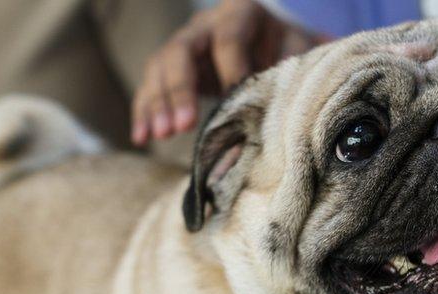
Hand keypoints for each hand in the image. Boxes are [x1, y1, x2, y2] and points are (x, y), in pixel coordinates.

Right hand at [131, 0, 322, 145]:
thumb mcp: (297, 54)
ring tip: (159, 135)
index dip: (230, 69)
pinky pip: (150, 85)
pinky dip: (145, 111)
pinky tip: (141, 136)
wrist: (276, 41)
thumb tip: (273, 125)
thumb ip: (288, 78)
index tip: (233, 99)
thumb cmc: (288, 49)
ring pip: (160, 67)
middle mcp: (205, 24)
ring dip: (157, 103)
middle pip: (181, 50)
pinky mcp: (172, 66)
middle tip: (182, 126)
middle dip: (180, 90)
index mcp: (241, 13)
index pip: (229, 39)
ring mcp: (185, 43)